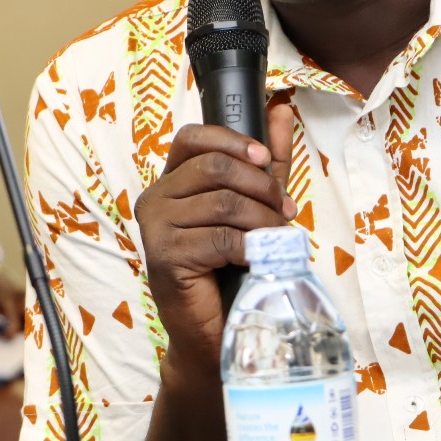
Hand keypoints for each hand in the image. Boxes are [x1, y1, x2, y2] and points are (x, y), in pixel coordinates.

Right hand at [134, 103, 294, 368]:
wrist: (215, 331)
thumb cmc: (232, 268)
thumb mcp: (255, 203)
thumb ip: (266, 159)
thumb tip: (280, 110)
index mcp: (171, 181)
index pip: (193, 137)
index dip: (232, 141)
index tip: (264, 160)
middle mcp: (155, 198)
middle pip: (215, 167)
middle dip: (261, 186)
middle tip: (285, 211)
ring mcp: (155, 228)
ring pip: (224, 202)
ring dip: (263, 219)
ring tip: (276, 237)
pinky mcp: (165, 257)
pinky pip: (221, 237)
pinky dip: (251, 246)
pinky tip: (258, 258)